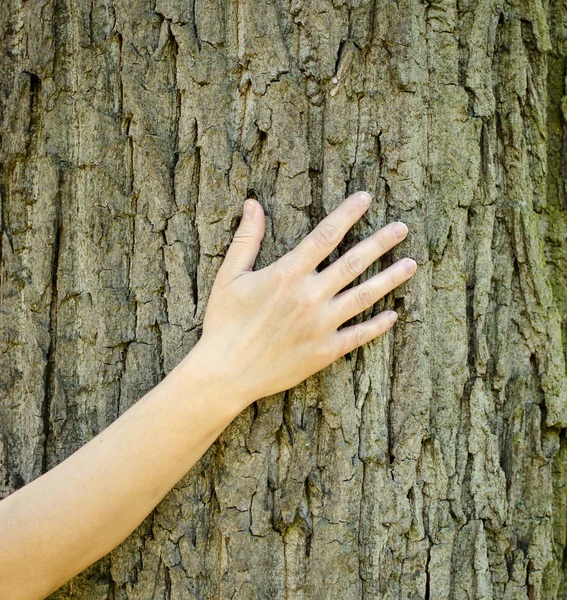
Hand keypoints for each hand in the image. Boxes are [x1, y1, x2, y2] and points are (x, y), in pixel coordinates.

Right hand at [191, 191, 416, 404]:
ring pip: (364, 296)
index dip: (348, 213)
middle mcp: (310, 296)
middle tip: (402, 228)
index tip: (366, 198)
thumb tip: (252, 203)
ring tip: (411, 265)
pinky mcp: (325, 351)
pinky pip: (359, 335)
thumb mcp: (229, 276)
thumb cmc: (224, 322)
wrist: (226, 372)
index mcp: (287, 274)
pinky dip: (378, 325)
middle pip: (354, 262)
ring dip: (390, 278)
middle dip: (381, 241)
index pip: (325, 235)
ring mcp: (321, 325)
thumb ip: (246, 239)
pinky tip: (393, 315)